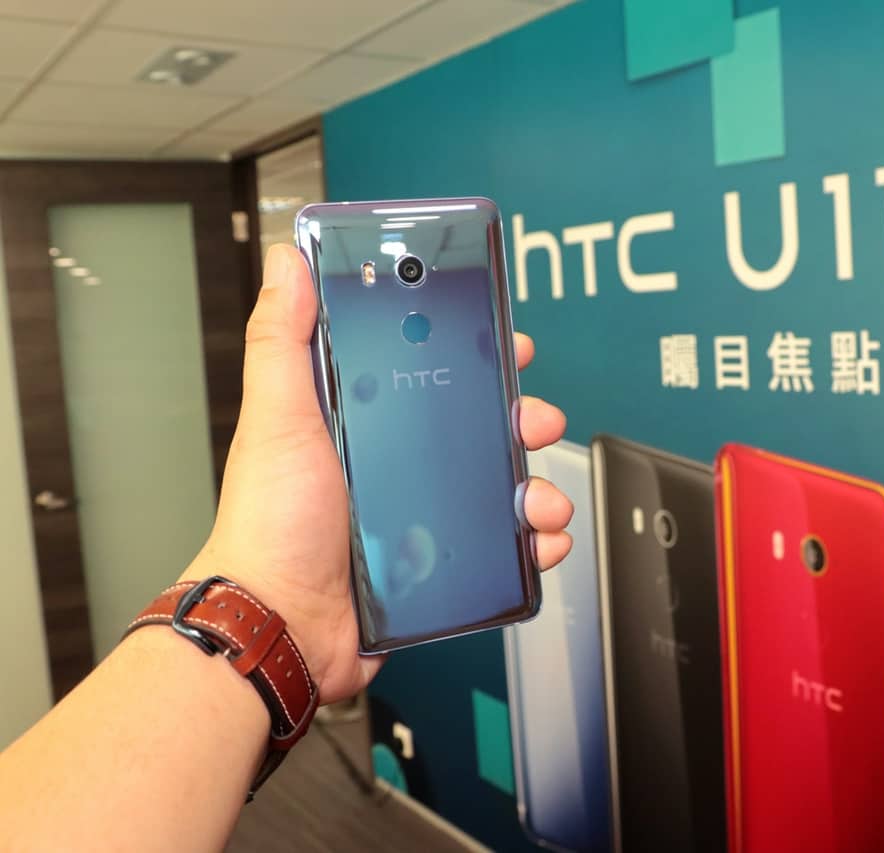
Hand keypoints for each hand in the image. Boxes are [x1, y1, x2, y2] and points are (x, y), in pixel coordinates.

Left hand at [183, 245, 571, 703]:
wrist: (281, 624)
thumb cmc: (269, 525)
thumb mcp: (278, 418)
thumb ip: (282, 339)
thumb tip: (287, 263)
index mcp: (364, 426)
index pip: (430, 374)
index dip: (474, 356)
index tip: (507, 344)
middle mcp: (397, 468)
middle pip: (481, 431)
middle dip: (523, 421)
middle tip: (537, 421)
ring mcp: (423, 519)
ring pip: (502, 491)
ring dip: (537, 489)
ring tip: (540, 500)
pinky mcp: (442, 568)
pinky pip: (503, 551)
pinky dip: (533, 545)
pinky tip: (540, 541)